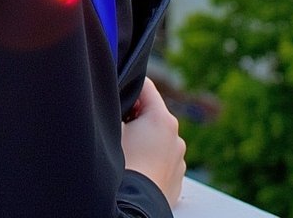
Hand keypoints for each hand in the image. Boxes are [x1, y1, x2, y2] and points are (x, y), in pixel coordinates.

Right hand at [120, 78, 185, 206]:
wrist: (135, 207)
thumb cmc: (123, 167)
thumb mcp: (113, 128)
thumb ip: (118, 108)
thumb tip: (117, 100)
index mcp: (163, 119)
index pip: (145, 86)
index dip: (128, 88)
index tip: (117, 100)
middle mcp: (176, 136)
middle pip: (152, 113)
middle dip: (136, 118)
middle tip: (119, 130)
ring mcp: (179, 158)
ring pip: (158, 137)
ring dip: (144, 139)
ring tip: (128, 153)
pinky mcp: (177, 177)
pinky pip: (163, 158)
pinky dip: (151, 158)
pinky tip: (137, 167)